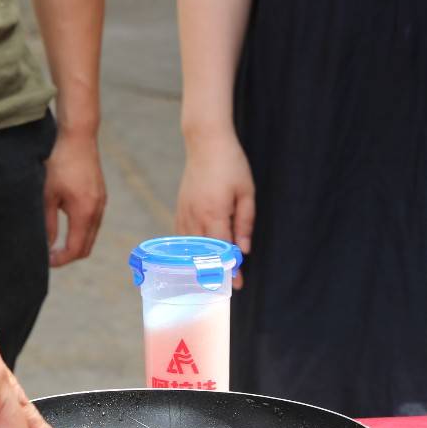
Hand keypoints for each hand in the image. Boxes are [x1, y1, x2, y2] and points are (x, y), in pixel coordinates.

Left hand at [44, 132, 105, 266]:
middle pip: (87, 246)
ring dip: (76, 242)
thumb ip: (48, 222)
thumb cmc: (59, 163)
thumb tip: (46, 244)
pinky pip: (93, 221)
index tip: (46, 261)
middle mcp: (97, 210)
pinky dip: (81, 229)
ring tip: (55, 241)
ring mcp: (102, 202)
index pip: (76, 249)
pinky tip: (66, 223)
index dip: (61, 259)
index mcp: (84, 213)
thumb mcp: (48, 194)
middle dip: (69, 255)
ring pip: (91, 234)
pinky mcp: (101, 195)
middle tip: (49, 255)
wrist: (79, 137)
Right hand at [176, 130, 254, 286]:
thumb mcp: (246, 192)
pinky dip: (187, 247)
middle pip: (202, 252)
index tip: (236, 284)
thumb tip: (244, 250)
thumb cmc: (231, 165)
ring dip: (198, 261)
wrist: (205, 142)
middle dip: (213, 270)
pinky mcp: (180, 206)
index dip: (229, 268)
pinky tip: (193, 254)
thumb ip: (245, 222)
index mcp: (214, 213)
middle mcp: (195, 216)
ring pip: (189, 245)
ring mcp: (185, 211)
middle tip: (224, 285)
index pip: (221, 249)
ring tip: (208, 274)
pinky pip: (180, 234)